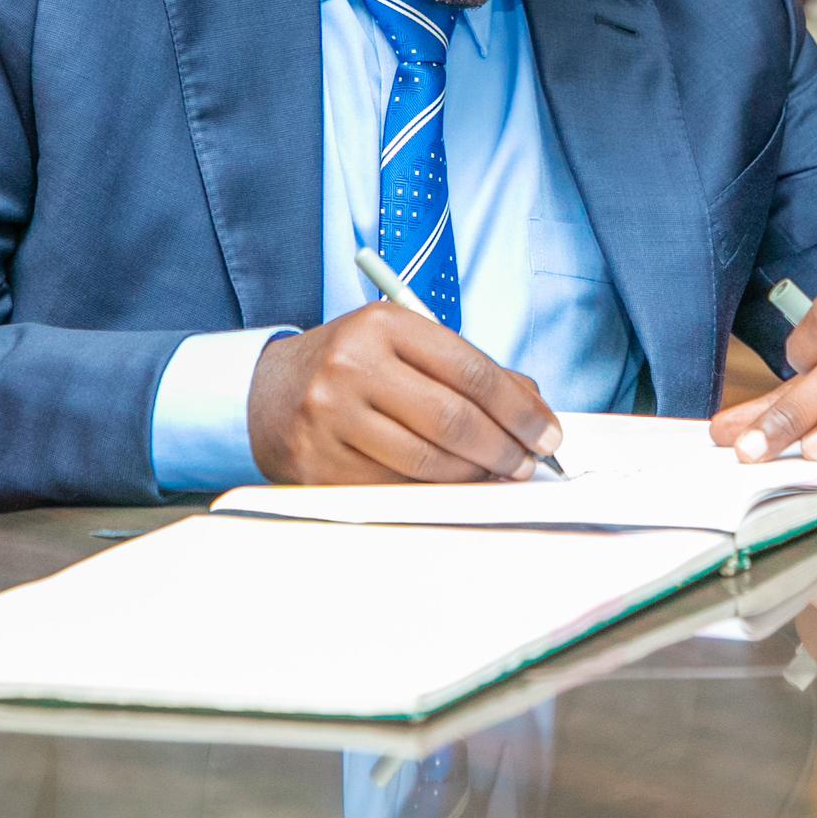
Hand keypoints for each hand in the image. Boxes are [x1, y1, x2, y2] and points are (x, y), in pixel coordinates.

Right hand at [249, 302, 562, 484]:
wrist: (268, 393)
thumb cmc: (353, 366)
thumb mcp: (405, 345)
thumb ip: (469, 369)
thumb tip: (534, 407)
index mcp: (383, 325)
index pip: (471, 370)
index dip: (520, 409)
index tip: (548, 433)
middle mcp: (352, 366)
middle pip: (453, 420)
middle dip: (505, 448)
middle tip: (529, 463)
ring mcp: (331, 417)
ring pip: (427, 462)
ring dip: (475, 475)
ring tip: (497, 474)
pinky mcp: (319, 464)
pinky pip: (396, 488)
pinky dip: (435, 492)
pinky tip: (453, 486)